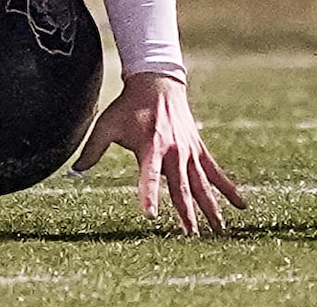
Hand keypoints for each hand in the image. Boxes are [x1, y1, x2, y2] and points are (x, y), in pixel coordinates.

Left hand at [72, 71, 244, 235]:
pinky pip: (215, 172)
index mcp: (151, 146)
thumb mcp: (107, 124)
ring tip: (218, 230)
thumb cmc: (129, 106)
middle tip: (190, 234)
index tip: (150, 214)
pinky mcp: (198, 149)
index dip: (149, 195)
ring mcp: (189, 151)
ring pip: (201, 184)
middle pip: (181, 186)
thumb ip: (92, 149)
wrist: (158, 82)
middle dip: (186, 212)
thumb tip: (75, 172)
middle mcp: (174, 151)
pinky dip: (228, 188)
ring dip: (210, 207)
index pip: (149, 176)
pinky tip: (241, 205)